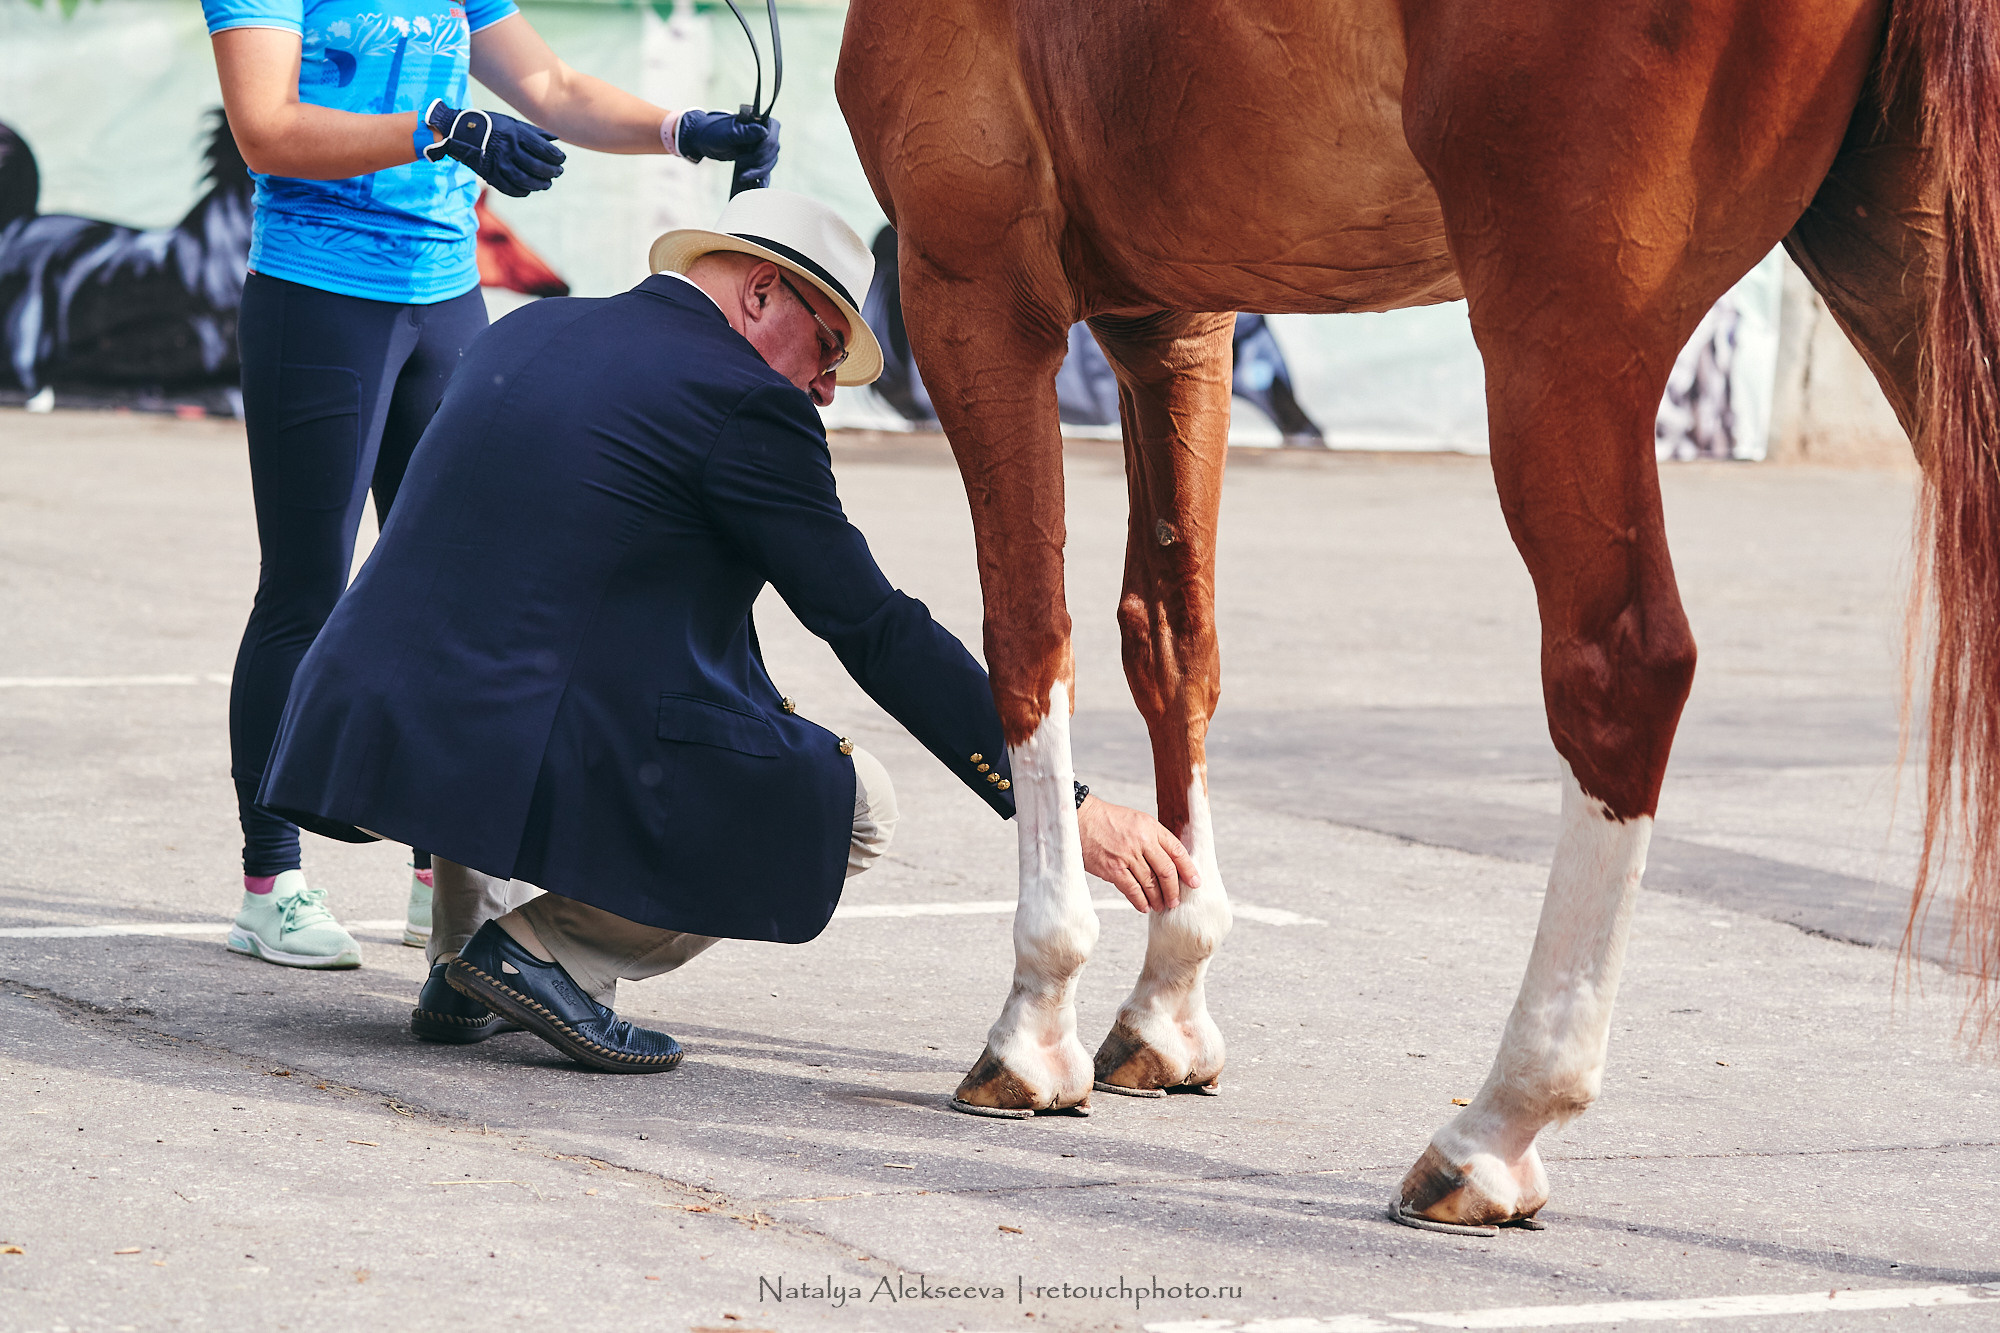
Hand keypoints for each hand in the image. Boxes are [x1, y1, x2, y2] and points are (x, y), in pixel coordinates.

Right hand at [423, 99, 564, 196]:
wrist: (460, 131)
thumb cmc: (491, 125)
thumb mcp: (512, 123)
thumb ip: (534, 132)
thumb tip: (556, 139)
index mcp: (515, 134)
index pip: (543, 149)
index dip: (557, 157)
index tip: (562, 159)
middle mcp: (507, 148)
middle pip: (536, 166)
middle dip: (551, 172)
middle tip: (558, 173)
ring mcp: (498, 163)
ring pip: (524, 180)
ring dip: (539, 184)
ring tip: (547, 184)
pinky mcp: (489, 174)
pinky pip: (509, 188)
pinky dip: (521, 191)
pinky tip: (528, 189)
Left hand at [676, 110, 780, 189]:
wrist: (704, 140)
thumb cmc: (714, 132)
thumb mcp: (728, 133)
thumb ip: (746, 133)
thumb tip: (764, 132)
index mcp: (759, 120)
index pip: (771, 137)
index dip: (762, 150)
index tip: (744, 156)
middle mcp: (764, 132)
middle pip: (772, 152)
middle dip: (758, 162)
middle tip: (739, 163)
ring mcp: (762, 145)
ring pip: (770, 162)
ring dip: (758, 172)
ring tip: (742, 176)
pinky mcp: (757, 157)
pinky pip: (766, 169)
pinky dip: (763, 178)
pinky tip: (760, 186)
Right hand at [1076, 796, 1200, 913]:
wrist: (1080, 819)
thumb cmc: (1107, 820)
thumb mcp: (1136, 820)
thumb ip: (1153, 838)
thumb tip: (1169, 861)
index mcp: (1150, 827)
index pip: (1177, 851)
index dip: (1188, 869)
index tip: (1195, 882)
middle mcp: (1141, 841)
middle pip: (1166, 871)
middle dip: (1174, 890)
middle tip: (1175, 901)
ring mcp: (1127, 856)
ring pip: (1150, 883)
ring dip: (1157, 899)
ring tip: (1160, 906)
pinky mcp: (1112, 869)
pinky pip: (1132, 890)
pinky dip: (1140, 901)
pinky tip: (1144, 907)